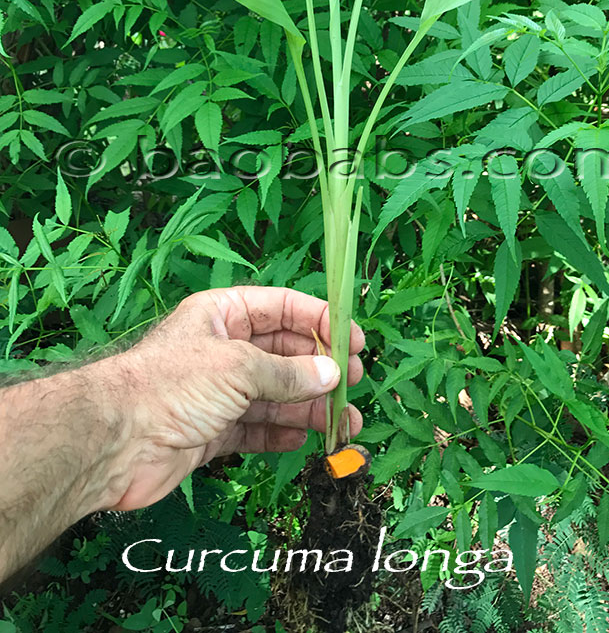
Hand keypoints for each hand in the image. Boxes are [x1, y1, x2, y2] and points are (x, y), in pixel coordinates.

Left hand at [106, 286, 364, 510]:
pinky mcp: (211, 431)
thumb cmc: (171, 385)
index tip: (352, 342)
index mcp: (223, 314)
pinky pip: (256, 427)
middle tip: (353, 384)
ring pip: (275, 395)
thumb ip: (288, 372)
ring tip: (346, 424)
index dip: (319, 320)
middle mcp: (222, 349)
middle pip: (283, 353)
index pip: (281, 308)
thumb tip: (330, 374)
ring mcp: (217, 392)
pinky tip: (307, 439)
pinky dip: (282, 432)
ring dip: (310, 407)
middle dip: (319, 369)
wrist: (114, 442)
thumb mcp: (238, 367)